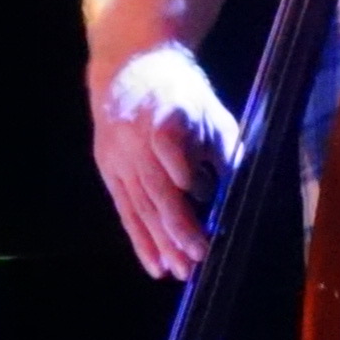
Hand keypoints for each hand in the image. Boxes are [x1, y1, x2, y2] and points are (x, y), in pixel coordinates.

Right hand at [88, 41, 240, 280]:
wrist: (130, 67)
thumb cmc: (183, 96)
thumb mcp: (211, 113)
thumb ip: (222, 153)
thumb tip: (232, 197)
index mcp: (165, 112)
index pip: (168, 141)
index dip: (179, 165)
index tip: (198, 192)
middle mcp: (135, 136)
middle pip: (155, 185)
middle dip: (177, 225)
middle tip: (198, 258)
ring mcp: (117, 155)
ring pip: (139, 204)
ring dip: (160, 242)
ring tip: (179, 272)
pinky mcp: (107, 169)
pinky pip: (125, 210)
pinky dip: (141, 239)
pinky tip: (155, 264)